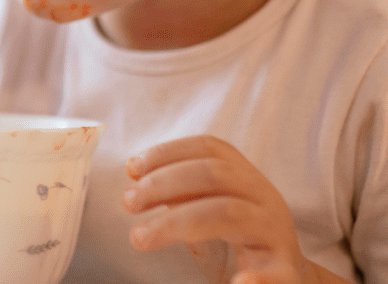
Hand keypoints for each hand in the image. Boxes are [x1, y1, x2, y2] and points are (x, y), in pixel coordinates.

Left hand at [123, 135, 336, 283]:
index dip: (167, 152)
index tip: (131, 169)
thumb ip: (182, 190)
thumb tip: (134, 172)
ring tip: (140, 238)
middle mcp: (266, 199)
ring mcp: (277, 235)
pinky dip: (256, 280)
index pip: (210, 149)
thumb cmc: (241, 240)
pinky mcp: (287, 272)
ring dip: (175, 222)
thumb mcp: (214, 207)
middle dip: (163, 183)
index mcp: (248, 180)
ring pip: (228, 213)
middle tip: (129, 203)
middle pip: (214, 174)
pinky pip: (275, 274)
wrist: (290, 279)